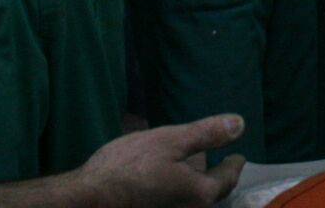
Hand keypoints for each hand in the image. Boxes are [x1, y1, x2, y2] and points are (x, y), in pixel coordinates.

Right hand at [70, 114, 245, 207]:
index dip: (233, 165)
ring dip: (190, 185)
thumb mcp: (170, 141)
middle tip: (213, 161)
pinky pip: (173, 204)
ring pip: (189, 200)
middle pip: (208, 193)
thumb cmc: (128, 168)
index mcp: (200, 195)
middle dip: (211, 176)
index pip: (227, 179)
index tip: (238, 157)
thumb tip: (240, 124)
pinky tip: (162, 180)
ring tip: (186, 167)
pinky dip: (173, 192)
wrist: (84, 202)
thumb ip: (207, 134)